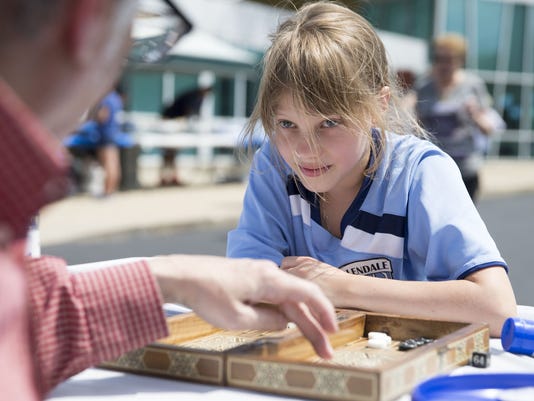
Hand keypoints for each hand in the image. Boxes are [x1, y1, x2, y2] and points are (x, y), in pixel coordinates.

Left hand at [148, 255, 337, 358]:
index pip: (308, 294)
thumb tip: (284, 321)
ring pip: (284, 298)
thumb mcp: (238, 318)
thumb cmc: (205, 294)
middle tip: (324, 351)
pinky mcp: (246, 277)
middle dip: (312, 326)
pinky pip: (271, 294)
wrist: (180, 275)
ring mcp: (256, 273)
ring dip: (298, 319)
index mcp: (269, 279)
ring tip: (309, 340)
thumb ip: (267, 320)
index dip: (324, 313)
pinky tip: (285, 323)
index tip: (333, 331)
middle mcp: (267, 272)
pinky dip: (282, 310)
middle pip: (298, 300)